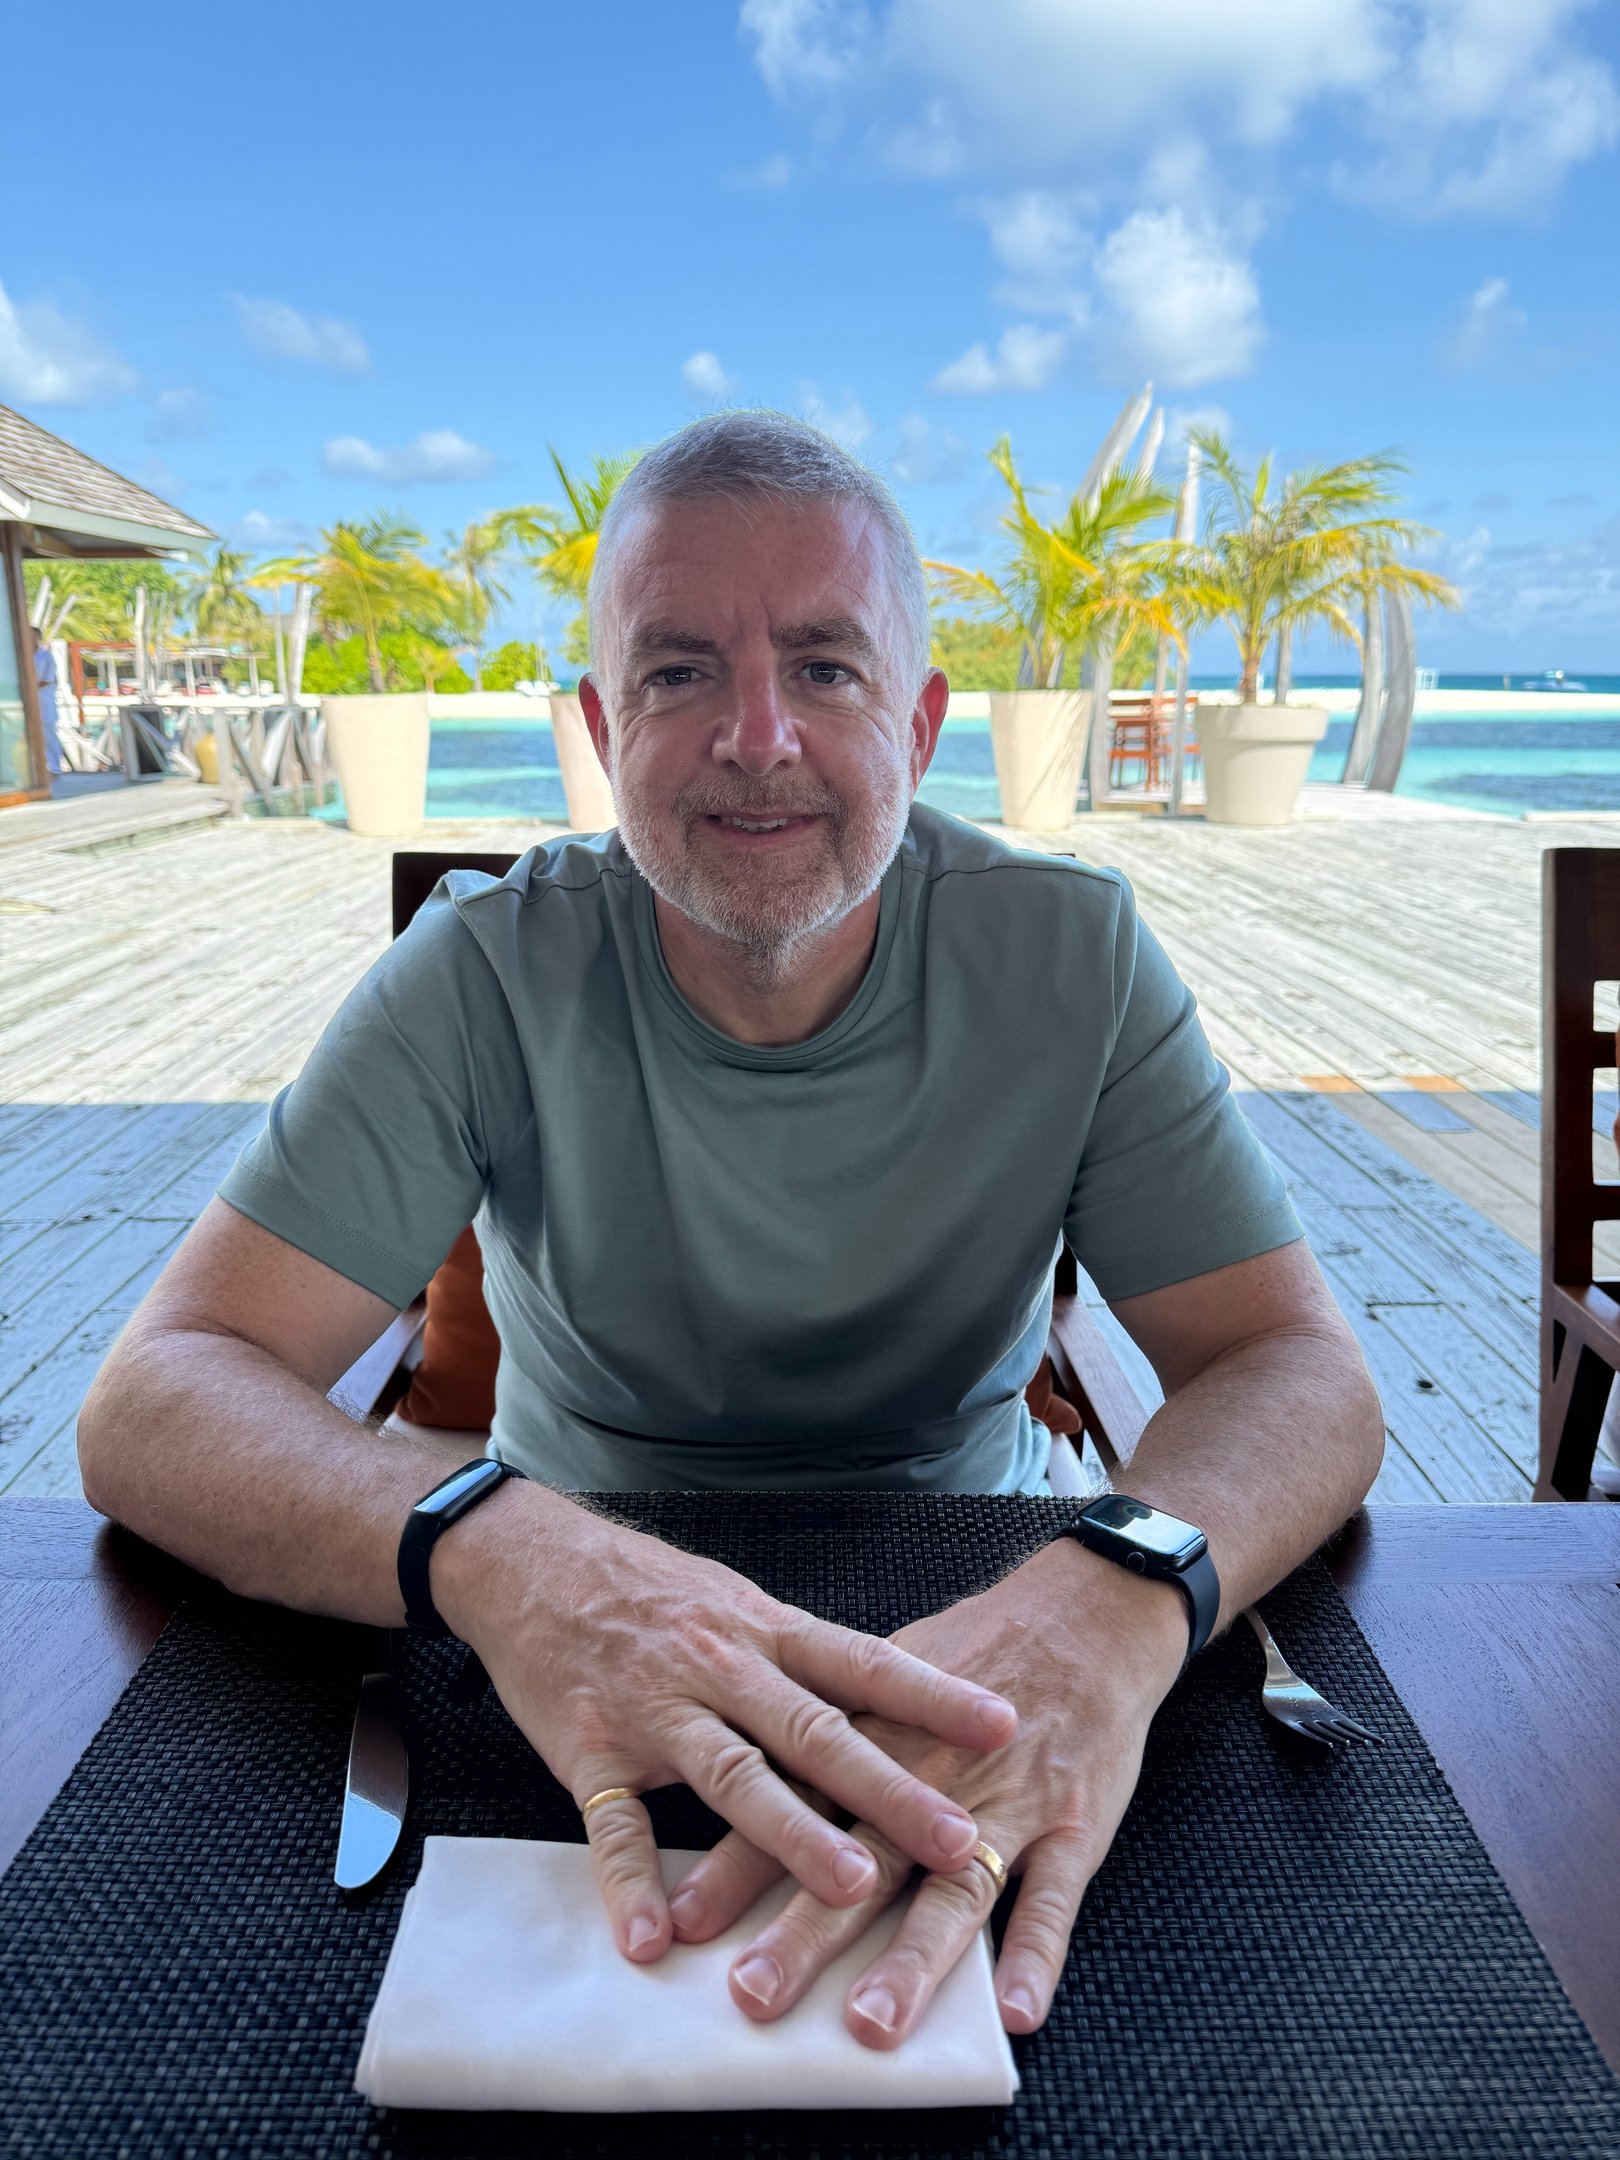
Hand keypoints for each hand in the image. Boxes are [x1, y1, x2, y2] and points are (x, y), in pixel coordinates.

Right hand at [433, 1487, 1018, 1963]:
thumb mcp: (735, 1601)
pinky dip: (630, 1884)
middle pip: (817, 1730)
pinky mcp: (589, 1749)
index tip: (1004, 1725)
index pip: (866, 1661)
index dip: (936, 1694)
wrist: (530, 1559)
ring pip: (734, 1775)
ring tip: (849, 1888)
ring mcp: (655, 1708)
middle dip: (891, 1789)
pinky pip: (611, 1825)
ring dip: (793, 1836)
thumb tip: (880, 1699)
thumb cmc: (645, 1587)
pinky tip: (653, 1940)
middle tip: (959, 1839)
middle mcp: (722, 1664)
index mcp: (766, 1629)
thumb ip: (798, 1657)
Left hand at [661, 1538, 1188, 2048]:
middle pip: (863, 1860)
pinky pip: (1056, 1897)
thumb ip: (826, 1731)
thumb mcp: (889, 1672)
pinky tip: (1017, 2012)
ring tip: (872, 2023)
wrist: (1083, 1614)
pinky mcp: (1073, 1823)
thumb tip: (746, 1771)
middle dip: (807, 1931)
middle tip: (753, 1994)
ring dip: (912, 1960)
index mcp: (878, 1738)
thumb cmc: (980, 1647)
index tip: (685, 1921)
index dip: (741, 1862)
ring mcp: (1006, 1803)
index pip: (796, 1805)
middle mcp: (932, 1776)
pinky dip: (1039, 1953)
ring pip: (953, 1890)